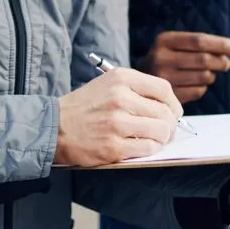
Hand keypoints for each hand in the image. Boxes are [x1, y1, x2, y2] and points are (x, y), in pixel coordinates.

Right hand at [55, 67, 182, 166]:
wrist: (54, 126)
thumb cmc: (86, 105)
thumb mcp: (110, 83)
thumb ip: (138, 89)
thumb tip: (169, 106)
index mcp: (122, 78)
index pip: (163, 89)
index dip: (174, 103)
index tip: (174, 112)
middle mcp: (121, 98)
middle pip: (165, 112)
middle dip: (170, 124)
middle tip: (167, 130)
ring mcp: (117, 123)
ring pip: (160, 131)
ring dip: (162, 138)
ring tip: (155, 139)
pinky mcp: (113, 146)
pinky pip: (147, 148)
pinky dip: (150, 149)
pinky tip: (143, 146)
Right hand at [137, 32, 229, 103]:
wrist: (138, 80)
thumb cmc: (168, 58)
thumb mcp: (176, 44)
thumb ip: (201, 44)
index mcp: (164, 40)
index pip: (200, 40)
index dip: (222, 44)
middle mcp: (161, 58)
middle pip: (204, 59)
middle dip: (221, 61)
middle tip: (226, 63)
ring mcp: (163, 79)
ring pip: (204, 76)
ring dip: (212, 75)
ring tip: (207, 73)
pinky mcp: (168, 96)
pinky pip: (199, 91)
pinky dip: (203, 87)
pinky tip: (196, 84)